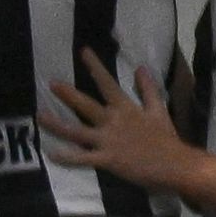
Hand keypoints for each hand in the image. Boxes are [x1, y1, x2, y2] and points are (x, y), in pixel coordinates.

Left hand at [40, 47, 189, 187]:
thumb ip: (148, 89)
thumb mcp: (159, 110)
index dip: (95, 67)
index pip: (108, 83)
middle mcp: (113, 122)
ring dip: (57, 124)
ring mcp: (108, 140)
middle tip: (50, 83)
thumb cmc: (166, 138)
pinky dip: (67, 157)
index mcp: (126, 109)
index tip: (83, 52)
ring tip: (40, 116)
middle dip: (68, 94)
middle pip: (86, 105)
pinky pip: (82, 158)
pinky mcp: (107, 159)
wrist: (176, 164)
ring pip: (77, 131)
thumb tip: (141, 68)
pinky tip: (51, 153)